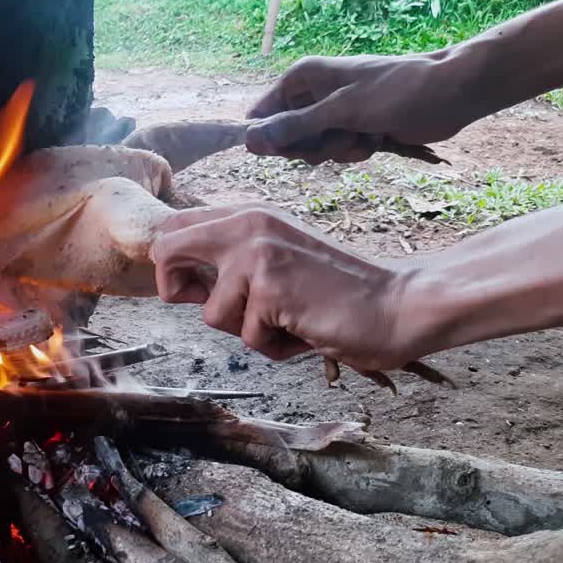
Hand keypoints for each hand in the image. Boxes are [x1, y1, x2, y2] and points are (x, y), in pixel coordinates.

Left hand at [151, 203, 421, 371]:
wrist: (397, 305)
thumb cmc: (338, 293)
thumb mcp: (279, 261)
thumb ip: (234, 264)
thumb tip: (182, 282)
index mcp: (250, 216)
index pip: (175, 227)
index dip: (170, 265)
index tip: (190, 289)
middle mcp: (249, 225)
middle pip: (165, 251)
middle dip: (176, 290)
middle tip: (221, 306)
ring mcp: (258, 255)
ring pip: (210, 313)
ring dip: (246, 331)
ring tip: (287, 320)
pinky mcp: (271, 288)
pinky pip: (245, 337)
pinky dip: (273, 346)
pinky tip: (304, 330)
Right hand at [245, 54, 474, 164]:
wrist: (450, 93)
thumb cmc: (395, 91)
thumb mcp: (340, 111)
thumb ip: (294, 128)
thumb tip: (249, 142)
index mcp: (301, 78)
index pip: (261, 115)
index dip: (270, 137)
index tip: (289, 149)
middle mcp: (312, 94)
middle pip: (286, 138)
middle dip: (313, 146)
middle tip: (339, 136)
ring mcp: (333, 114)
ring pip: (314, 150)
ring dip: (340, 150)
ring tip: (365, 133)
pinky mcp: (353, 129)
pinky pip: (338, 152)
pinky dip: (357, 151)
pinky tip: (377, 139)